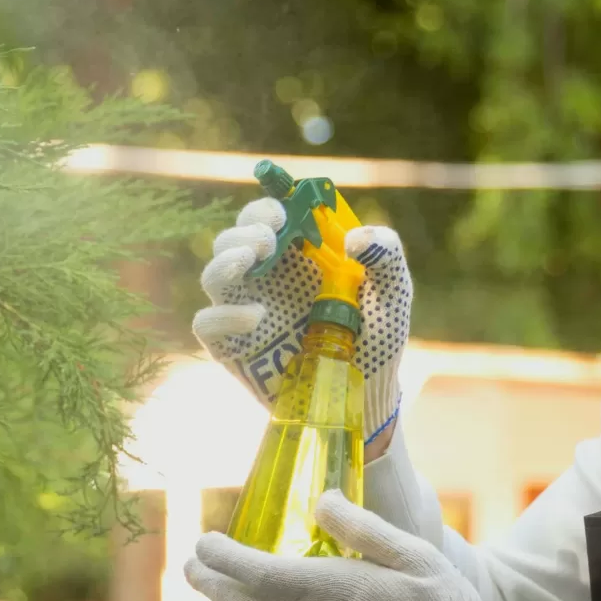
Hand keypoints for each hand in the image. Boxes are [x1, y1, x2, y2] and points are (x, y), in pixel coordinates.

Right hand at [194, 197, 410, 443]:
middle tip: (267, 240)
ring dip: (224, 261)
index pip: (265, 218)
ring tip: (250, 260)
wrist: (369, 392)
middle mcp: (265, 280)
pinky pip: (207, 325)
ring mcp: (246, 312)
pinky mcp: (235, 347)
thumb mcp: (393, 292)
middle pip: (231, 240)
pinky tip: (255, 318)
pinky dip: (222, 316)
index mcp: (296, 256)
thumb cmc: (378, 335)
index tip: (282, 213)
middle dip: (243, 231)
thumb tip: (354, 238)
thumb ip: (387, 255)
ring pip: (213, 276)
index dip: (265, 208)